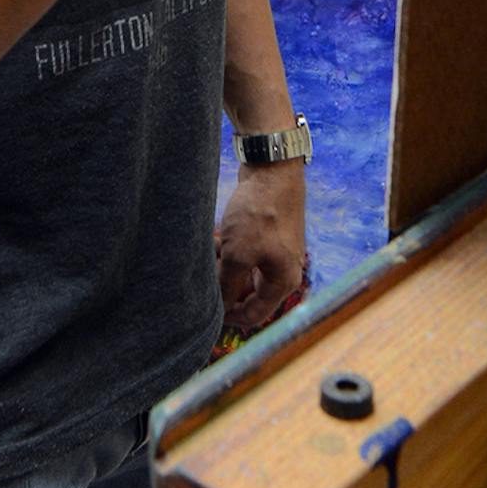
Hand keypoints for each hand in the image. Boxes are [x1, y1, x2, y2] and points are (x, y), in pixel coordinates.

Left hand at [216, 166, 306, 332]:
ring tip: (207, 256)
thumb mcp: (238, 254)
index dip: (228, 318)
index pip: (255, 315)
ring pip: (243, 272)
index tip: (205, 313)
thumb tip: (217, 308)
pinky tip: (215, 241)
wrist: (272, 169)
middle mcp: (283, 270)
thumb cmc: (259, 214)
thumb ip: (227, 285)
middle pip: (249, 294)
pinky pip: (244, 254)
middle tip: (203, 279)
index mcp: (283, 281)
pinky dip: (229, 252)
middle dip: (224, 287)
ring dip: (224, 268)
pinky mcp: (267, 235)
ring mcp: (276, 251)